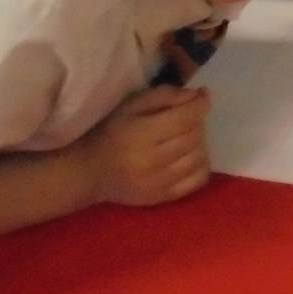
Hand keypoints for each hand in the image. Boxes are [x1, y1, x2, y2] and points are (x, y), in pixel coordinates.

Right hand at [82, 86, 212, 207]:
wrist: (89, 172)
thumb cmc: (111, 133)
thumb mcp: (131, 105)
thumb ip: (165, 96)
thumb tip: (197, 96)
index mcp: (140, 134)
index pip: (184, 118)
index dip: (200, 104)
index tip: (203, 96)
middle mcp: (151, 161)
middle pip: (194, 137)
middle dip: (196, 122)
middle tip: (187, 118)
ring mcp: (158, 183)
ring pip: (199, 157)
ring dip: (199, 143)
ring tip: (186, 137)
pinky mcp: (162, 197)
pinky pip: (198, 180)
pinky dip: (200, 165)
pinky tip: (189, 157)